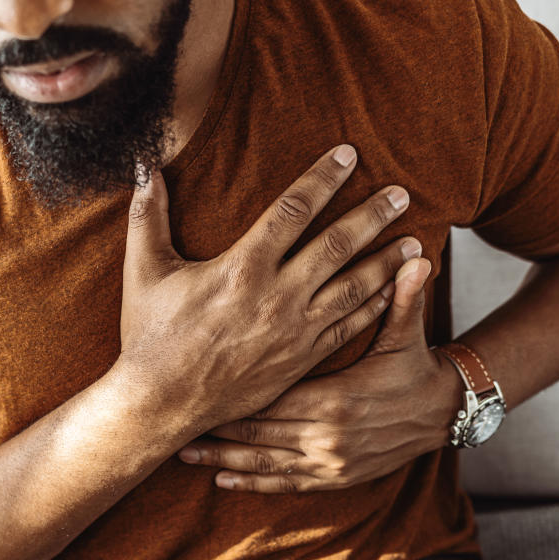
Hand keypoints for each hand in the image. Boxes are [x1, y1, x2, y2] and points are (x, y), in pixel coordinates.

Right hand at [117, 145, 418, 431]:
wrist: (162, 404)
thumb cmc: (150, 336)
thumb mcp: (144, 272)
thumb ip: (148, 217)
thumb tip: (144, 167)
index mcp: (242, 267)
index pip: (293, 209)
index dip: (323, 178)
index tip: (348, 155)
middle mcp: (276, 296)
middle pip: (336, 244)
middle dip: (372, 215)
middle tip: (402, 193)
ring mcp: (294, 331)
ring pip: (352, 287)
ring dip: (385, 262)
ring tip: (414, 241)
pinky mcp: (301, 360)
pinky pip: (347, 328)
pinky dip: (373, 307)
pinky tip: (391, 292)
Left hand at [176, 255, 461, 492]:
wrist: (445, 414)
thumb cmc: (416, 367)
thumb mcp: (406, 334)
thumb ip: (401, 297)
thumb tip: (416, 256)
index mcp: (335, 398)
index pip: (270, 393)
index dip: (231, 392)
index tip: (195, 384)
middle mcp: (328, 436)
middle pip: (257, 430)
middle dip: (216, 426)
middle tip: (173, 419)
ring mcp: (331, 462)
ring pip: (264, 461)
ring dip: (223, 459)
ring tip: (184, 454)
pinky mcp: (336, 479)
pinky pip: (286, 483)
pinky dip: (253, 481)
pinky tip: (223, 479)